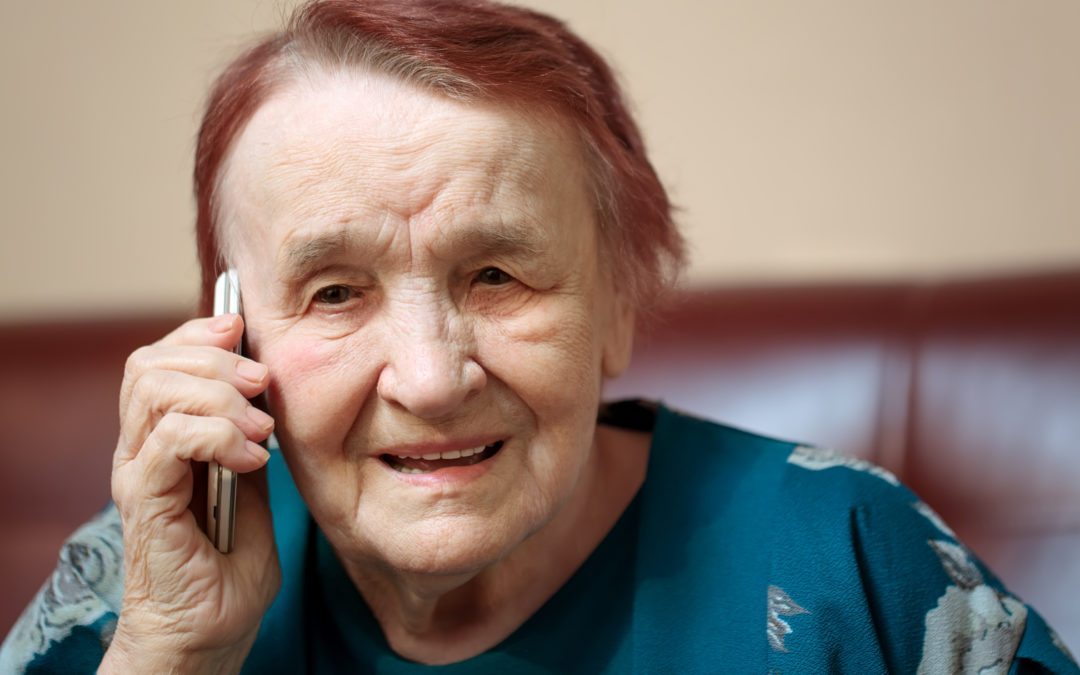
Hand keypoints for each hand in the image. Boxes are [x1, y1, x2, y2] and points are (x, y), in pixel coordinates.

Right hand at [101, 314, 280, 673]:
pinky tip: (253, 460)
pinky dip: (218, 436)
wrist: (211, 631)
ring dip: (219, 397)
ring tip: (261, 431)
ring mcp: (139, 474)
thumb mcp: (251, 481)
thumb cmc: (231, 564)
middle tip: (261, 386)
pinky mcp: (146, 502)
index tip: (244, 330)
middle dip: (214, 358)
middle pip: (149, 363)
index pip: (158, 358)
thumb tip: (264, 383)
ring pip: (155, 391)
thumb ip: (247, 434)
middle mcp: (140, 449)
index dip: (199, 333)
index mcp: (162, 437)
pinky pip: (168, 440)